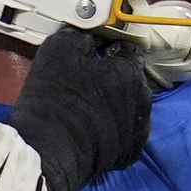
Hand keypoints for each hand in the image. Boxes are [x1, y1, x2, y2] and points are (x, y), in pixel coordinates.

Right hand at [11, 24, 153, 190]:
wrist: (47, 151)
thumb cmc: (53, 99)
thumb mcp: (58, 51)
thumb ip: (80, 37)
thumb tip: (89, 38)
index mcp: (130, 73)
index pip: (130, 51)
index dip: (112, 50)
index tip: (97, 54)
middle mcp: (142, 101)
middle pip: (134, 80)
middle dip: (117, 77)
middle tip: (90, 80)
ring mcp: (139, 131)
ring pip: (133, 108)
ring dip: (118, 103)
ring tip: (91, 105)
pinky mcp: (130, 154)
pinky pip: (128, 133)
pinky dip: (116, 128)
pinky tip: (96, 126)